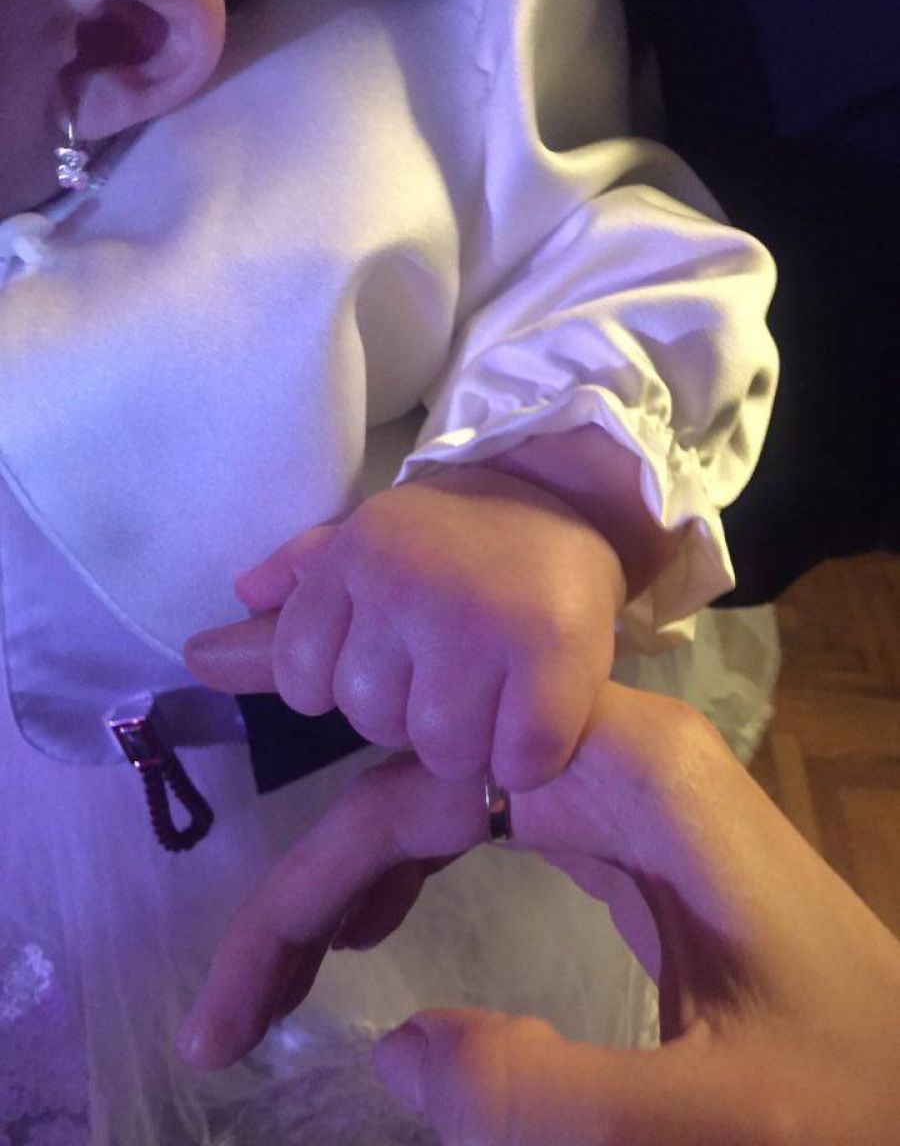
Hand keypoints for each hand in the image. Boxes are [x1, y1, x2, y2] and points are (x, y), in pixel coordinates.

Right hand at [177, 685, 899, 1143]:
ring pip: (439, 806)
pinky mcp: (619, 834)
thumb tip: (392, 1051)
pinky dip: (409, 876)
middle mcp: (604, 754)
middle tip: (228, 1013)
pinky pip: (484, 831)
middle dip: (307, 894)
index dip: (304, 890)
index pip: (411, 797)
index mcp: (623, 773)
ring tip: (272, 985)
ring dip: (347, 884)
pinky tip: (365, 924)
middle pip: (411, 791)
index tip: (233, 1001)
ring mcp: (612, 790)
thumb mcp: (709, 1123)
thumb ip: (545, 1096)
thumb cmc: (859, 1093)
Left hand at [185, 464, 625, 788]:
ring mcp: (478, 621)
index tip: (393, 659)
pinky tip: (535, 716)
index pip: (301, 680)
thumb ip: (292, 605)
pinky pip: (515, 760)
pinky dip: (524, 758)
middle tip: (455, 673)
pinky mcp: (550, 653)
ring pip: (441, 748)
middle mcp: (404, 586)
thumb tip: (199, 657)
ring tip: (496, 695)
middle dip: (411, 714)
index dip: (344, 687)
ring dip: (470, 743)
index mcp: (353, 559)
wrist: (568, 495)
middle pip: (373, 719)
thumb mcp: (366, 549)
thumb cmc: (455, 536)